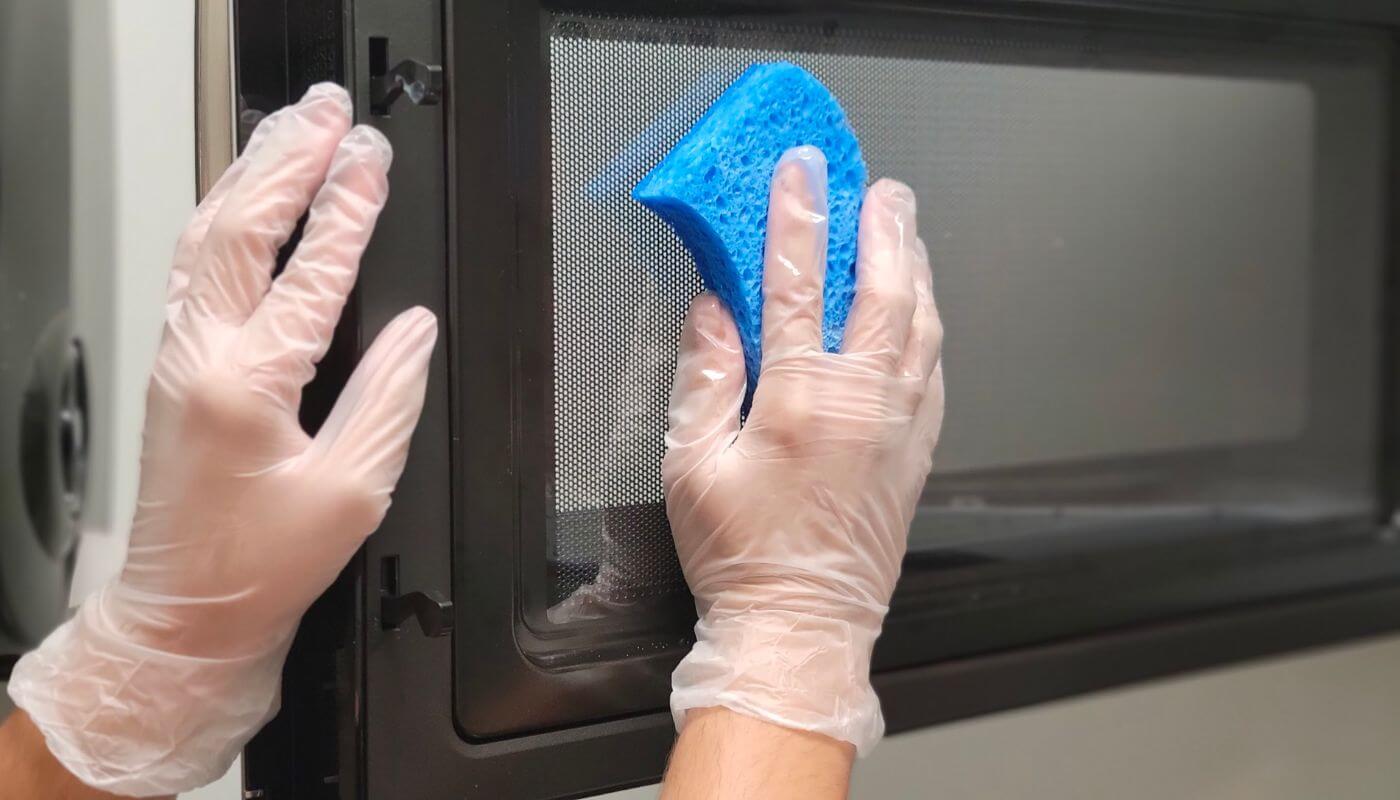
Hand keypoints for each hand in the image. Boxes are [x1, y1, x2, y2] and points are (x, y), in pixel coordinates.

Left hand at [7, 83, 435, 795]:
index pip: (308, 274)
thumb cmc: (259, 565)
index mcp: (247, 385)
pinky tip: (244, 195)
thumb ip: (389, 397)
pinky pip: (192, 266)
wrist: (185, 612)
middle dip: (287, 161)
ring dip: (250, 175)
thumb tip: (416, 330)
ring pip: (205, 237)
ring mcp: (178, 356)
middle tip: (326, 113)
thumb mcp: (350, 491)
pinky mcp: (174, 366)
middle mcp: (200, 356)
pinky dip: (222, 214)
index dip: (347, 213)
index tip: (372, 164)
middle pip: (238, 228)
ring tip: (290, 128)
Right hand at [663, 146, 943, 753]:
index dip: (798, 217)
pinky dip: (929, 331)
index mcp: (801, 400)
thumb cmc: (742, 556)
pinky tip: (921, 316)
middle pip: (884, 291)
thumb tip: (714, 311)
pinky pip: (934, 375)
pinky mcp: (916, 457)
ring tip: (906, 233)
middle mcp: (862, 405)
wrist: (800, 630)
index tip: (802, 171)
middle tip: (879, 188)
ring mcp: (899, 430)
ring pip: (922, 327)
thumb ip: (704, 377)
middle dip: (882, 228)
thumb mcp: (690, 463)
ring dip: (916, 270)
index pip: (799, 283)